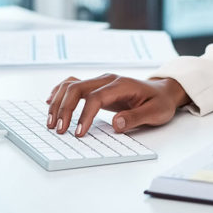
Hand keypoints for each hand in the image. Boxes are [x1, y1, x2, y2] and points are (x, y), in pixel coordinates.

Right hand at [45, 74, 189, 136]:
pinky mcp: (96, 86)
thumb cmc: (159, 102)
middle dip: (64, 109)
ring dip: (58, 102)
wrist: (162, 91)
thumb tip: (116, 124)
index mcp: (121, 85)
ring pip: (71, 86)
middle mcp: (107, 79)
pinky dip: (59, 93)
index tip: (78, 133)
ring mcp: (100, 81)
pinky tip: (50, 102)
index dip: (84, 115)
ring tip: (51, 122)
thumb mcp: (155, 112)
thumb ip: (135, 118)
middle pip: (77, 88)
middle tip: (58, 130)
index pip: (95, 98)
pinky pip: (73, 85)